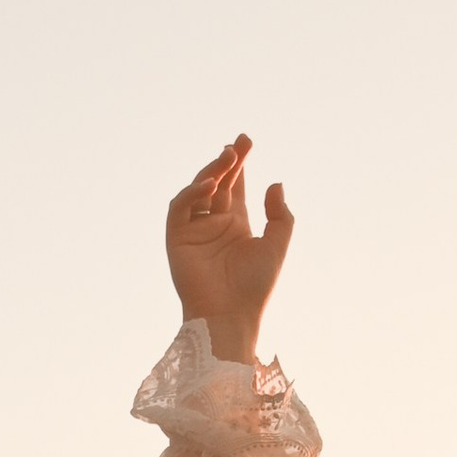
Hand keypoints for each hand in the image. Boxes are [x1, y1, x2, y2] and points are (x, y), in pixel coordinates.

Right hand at [166, 136, 293, 363]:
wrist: (230, 315)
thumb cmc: (255, 286)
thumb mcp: (276, 245)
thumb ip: (279, 215)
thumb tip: (275, 183)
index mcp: (235, 224)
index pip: (234, 186)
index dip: (239, 164)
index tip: (246, 142)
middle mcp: (213, 224)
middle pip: (217, 183)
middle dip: (226, 161)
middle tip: (239, 143)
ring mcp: (193, 229)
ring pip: (198, 190)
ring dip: (210, 171)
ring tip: (228, 157)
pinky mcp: (176, 238)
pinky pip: (181, 207)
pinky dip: (192, 193)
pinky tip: (210, 185)